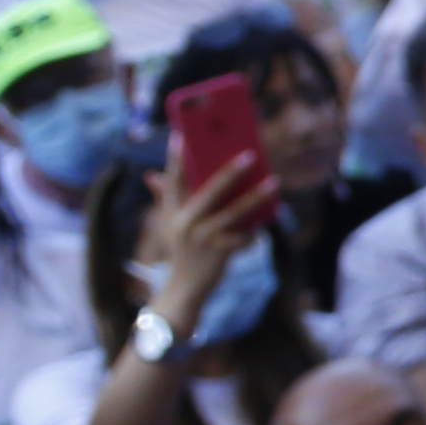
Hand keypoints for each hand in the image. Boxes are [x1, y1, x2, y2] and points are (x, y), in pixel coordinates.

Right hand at [145, 152, 273, 318]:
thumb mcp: (171, 224)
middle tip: (250, 154)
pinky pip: (243, 237)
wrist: (184, 288)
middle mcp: (184, 223)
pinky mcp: (217, 254)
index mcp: (172, 212)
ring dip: (255, 197)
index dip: (175, 159)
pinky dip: (254, 231)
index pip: (172, 180)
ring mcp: (201, 238)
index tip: (181, 136)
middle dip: (230, 172)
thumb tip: (151, 175)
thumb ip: (165, 198)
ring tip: (274, 183)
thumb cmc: (183, 249)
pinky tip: (262, 227)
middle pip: (210, 191)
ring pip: (233, 212)